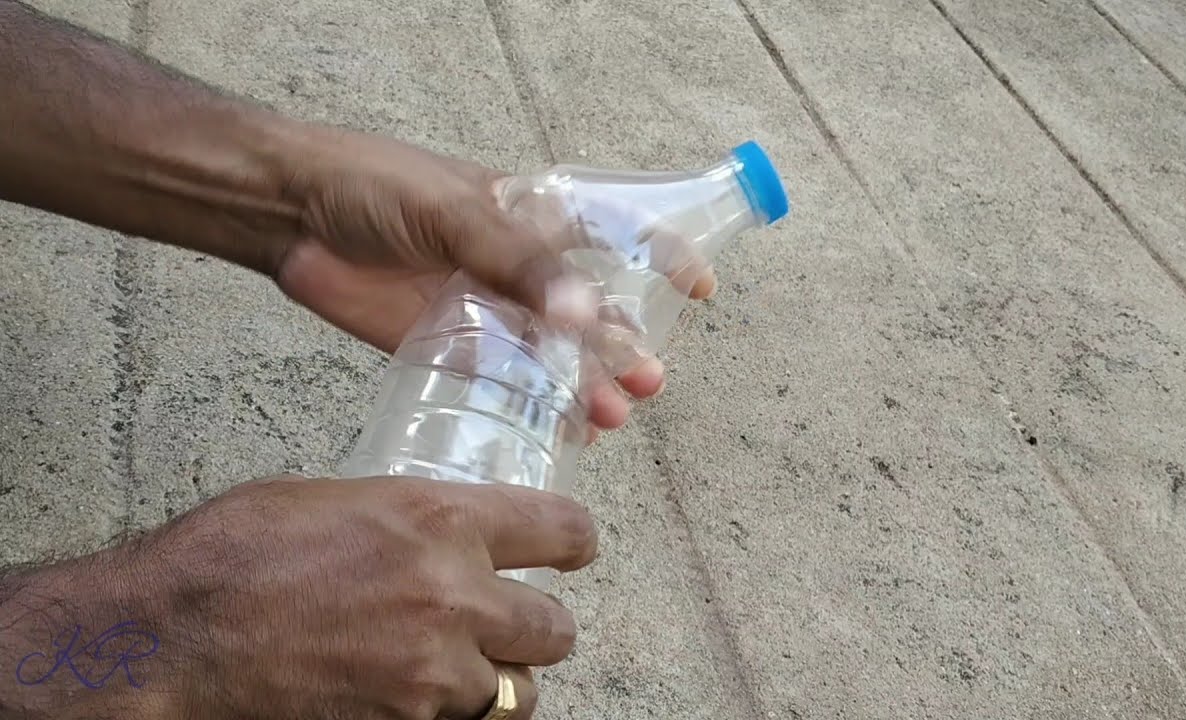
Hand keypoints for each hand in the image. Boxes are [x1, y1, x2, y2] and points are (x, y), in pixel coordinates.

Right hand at [2, 474, 596, 719]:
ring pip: (517, 695)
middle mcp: (455, 595)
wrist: (173, 634)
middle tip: (511, 624)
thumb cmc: (236, 552)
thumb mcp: (339, 499)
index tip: (573, 549)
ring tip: (457, 670)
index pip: (561, 531)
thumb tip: (444, 529)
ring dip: (496, 683)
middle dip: (536, 628)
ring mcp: (434, 672)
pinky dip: (449, 717)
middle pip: (555, 629)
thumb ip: (412, 517)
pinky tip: (415, 697)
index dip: (573, 542)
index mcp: (442, 519)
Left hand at [273, 129, 716, 434]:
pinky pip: (504, 381)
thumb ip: (518, 263)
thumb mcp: (454, 213)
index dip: (661, 256)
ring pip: (551, 354)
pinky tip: (563, 431)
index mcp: (529, 215)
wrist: (290, 214)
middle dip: (622, 347)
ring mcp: (484, 307)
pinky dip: (534, 405)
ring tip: (612, 418)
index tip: (700, 290)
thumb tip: (585, 315)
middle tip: (646, 385)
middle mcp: (515, 266)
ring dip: (584, 384)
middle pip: (586, 312)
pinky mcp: (447, 345)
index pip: (613, 231)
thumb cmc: (374, 187)